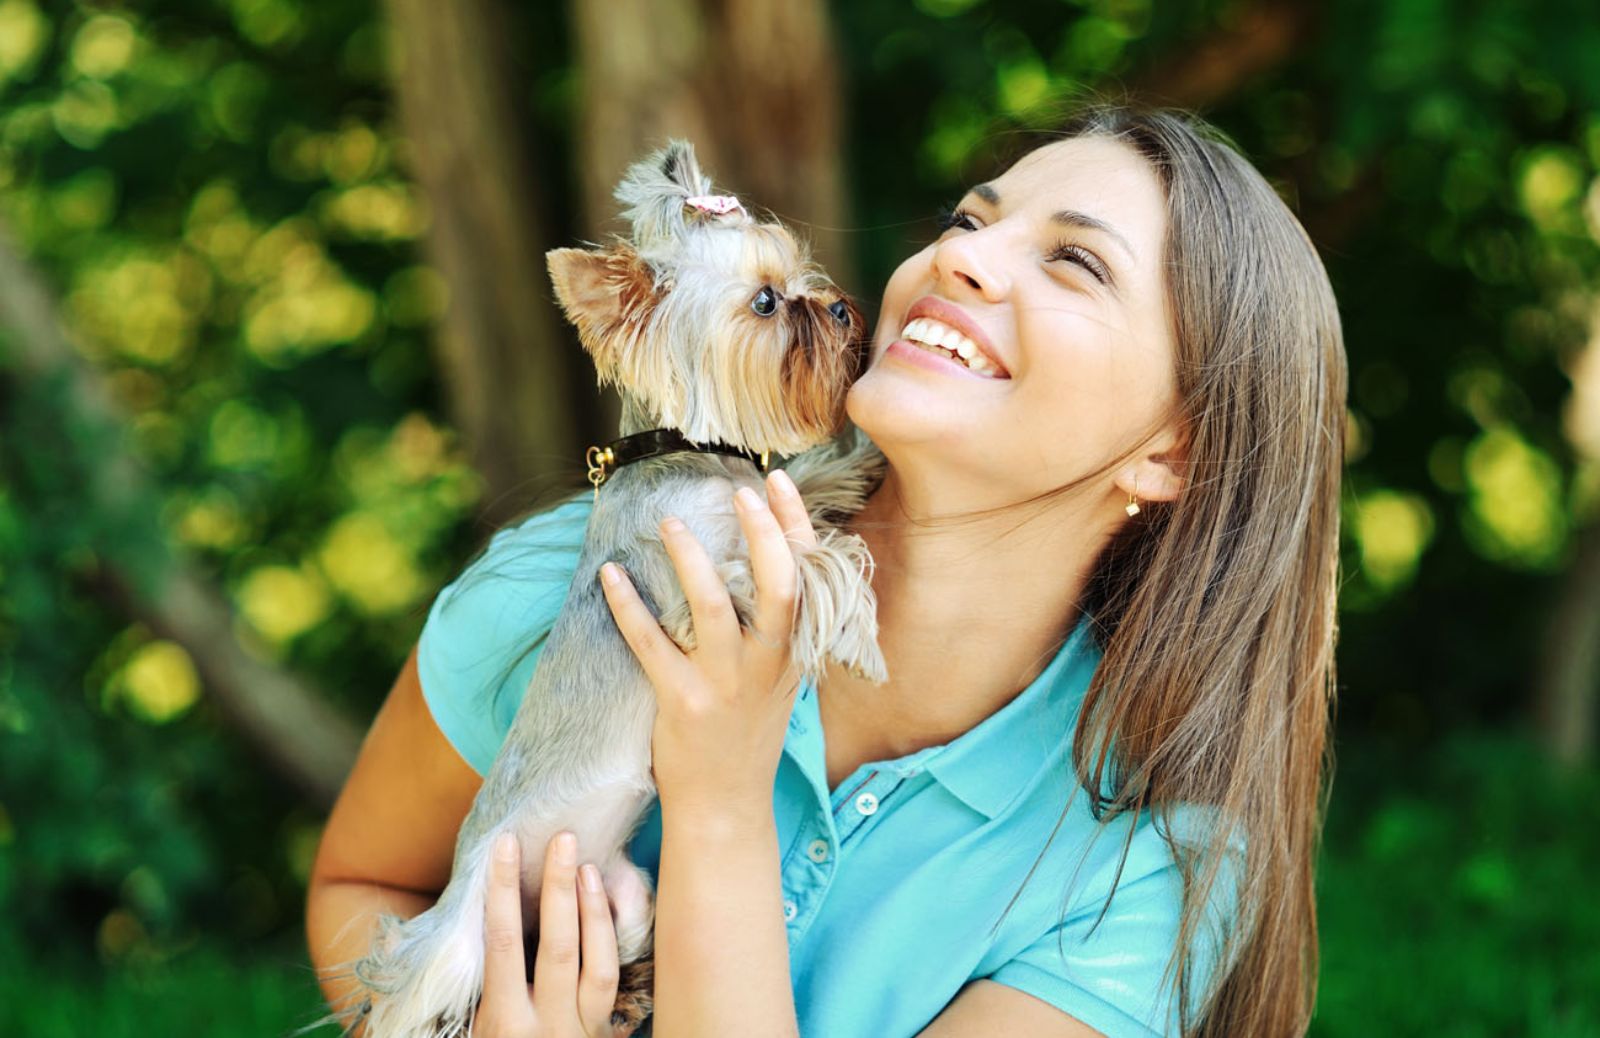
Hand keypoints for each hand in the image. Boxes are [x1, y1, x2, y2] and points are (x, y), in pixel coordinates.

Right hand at [475, 830, 634, 1037]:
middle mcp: (547, 1027)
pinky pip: (616, 979)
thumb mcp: (482, 1025)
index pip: (503, 945)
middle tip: (563, 838)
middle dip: (559, 889)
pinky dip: (613, 937)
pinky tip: (609, 901)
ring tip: (588, 865)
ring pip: (599, 964)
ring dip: (594, 911)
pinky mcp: (608, 1031)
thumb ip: (491, 977)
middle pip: (558, 947)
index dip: (504, 892)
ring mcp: (584, 1030)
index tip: (505, 846)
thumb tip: (490, 908)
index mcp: (505, 1022)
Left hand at [598, 467, 819, 821]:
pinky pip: (651, 644)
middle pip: (778, 586)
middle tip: (738, 492)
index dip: (794, 525)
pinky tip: (610, 576)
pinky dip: (628, 606)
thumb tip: (754, 558)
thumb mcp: (780, 680)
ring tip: (669, 524)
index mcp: (794, 651)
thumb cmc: (747, 734)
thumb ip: (777, 628)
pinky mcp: (682, 702)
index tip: (775, 480)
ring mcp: (725, 683)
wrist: (727, 805)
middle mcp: (766, 663)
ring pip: (714, 609)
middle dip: (762, 534)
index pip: (806, 576)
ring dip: (690, 561)